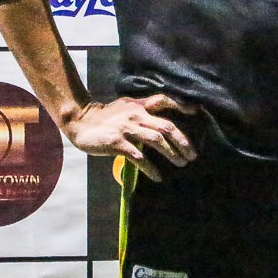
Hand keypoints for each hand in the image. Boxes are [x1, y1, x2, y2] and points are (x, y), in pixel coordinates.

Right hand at [62, 95, 197, 182]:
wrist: (81, 122)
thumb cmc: (106, 116)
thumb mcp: (126, 106)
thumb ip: (144, 109)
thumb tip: (162, 118)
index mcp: (139, 106)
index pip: (164, 101)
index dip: (181, 105)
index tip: (196, 112)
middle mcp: (136, 115)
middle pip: (166, 126)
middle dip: (183, 141)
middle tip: (192, 154)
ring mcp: (126, 129)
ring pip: (156, 140)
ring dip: (172, 153)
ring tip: (182, 163)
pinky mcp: (116, 143)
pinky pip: (138, 156)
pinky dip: (150, 168)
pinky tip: (158, 176)